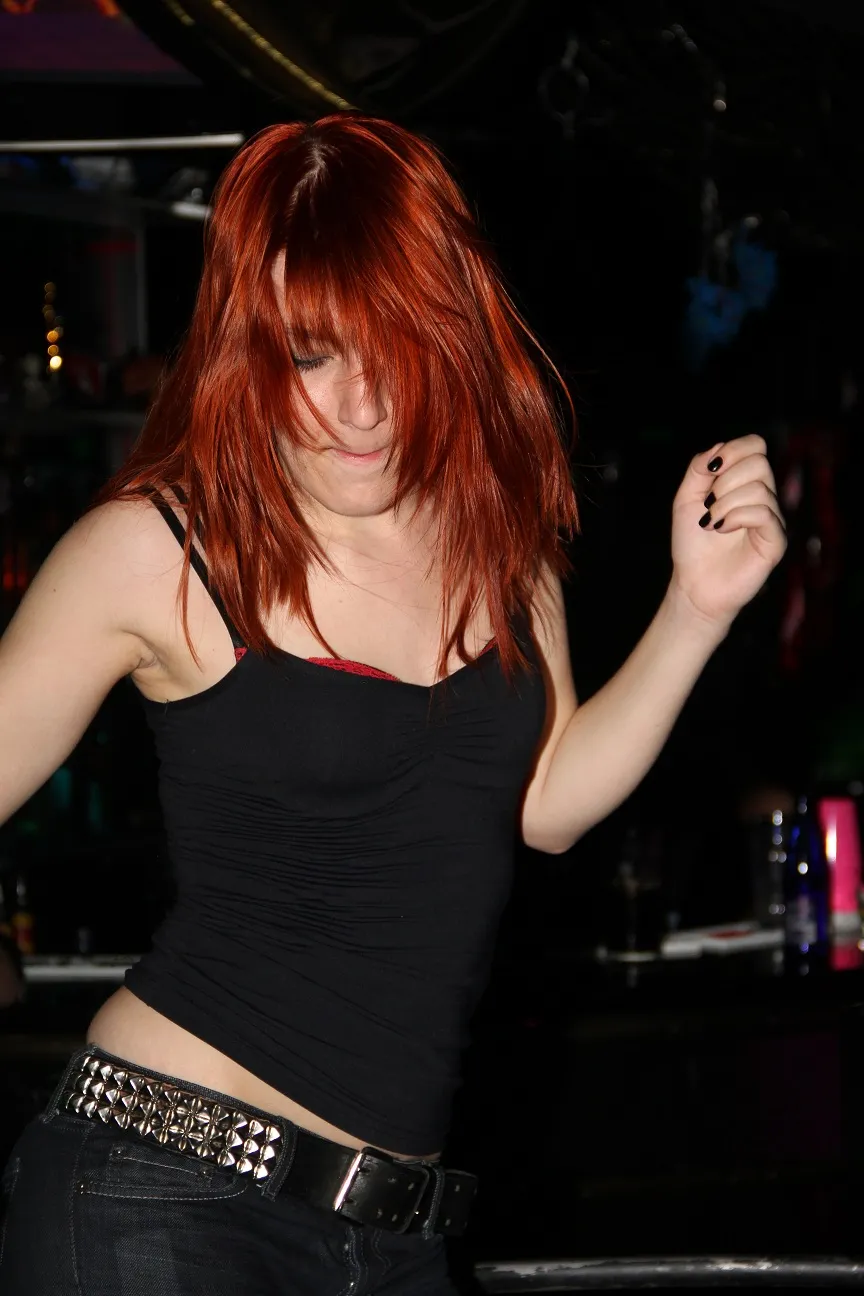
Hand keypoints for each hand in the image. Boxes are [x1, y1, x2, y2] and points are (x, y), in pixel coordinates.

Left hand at [668, 435, 786, 627]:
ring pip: (759, 488)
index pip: (755, 446)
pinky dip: (736, 516)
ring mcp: (772, 519)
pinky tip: (721, 529)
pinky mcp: (776, 541)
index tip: (709, 471)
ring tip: (710, 523)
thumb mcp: (686, 499)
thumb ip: (698, 469)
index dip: (733, 450)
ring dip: (725, 504)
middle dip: (725, 481)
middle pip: (759, 462)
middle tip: (708, 504)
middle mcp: (764, 496)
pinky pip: (764, 513)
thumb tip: (719, 448)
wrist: (694, 585)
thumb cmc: (692, 544)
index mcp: (745, 483)